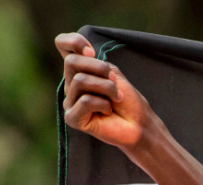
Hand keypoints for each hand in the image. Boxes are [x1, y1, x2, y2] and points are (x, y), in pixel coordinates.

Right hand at [56, 32, 153, 152]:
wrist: (139, 124)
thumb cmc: (127, 100)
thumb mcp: (113, 73)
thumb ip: (94, 62)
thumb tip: (83, 55)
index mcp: (79, 71)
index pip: (62, 44)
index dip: (74, 42)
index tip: (91, 52)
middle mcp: (70, 85)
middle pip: (71, 61)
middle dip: (100, 69)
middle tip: (114, 82)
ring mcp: (69, 102)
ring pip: (81, 80)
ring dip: (107, 88)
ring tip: (116, 99)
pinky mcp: (72, 118)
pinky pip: (86, 100)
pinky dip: (103, 104)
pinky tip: (107, 111)